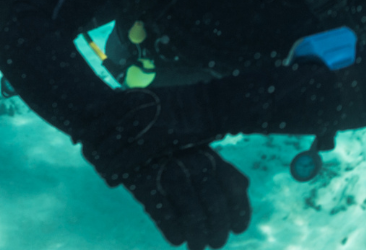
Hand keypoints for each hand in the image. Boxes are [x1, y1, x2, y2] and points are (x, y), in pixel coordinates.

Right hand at [126, 147, 249, 249]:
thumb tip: (244, 186)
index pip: (234, 188)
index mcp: (207, 154)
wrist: (121, 127)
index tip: (237, 228)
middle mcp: (191, 162)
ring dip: (198, 237)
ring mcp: (167, 171)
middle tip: (216, 242)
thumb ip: (219, 164)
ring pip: (192, 215)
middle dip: (219, 230)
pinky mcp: (143, 183)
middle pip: (215, 205)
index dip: (239, 212)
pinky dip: (173, 231)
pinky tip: (177, 239)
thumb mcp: (195, 146)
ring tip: (197, 246)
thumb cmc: (166, 144)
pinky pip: (164, 216)